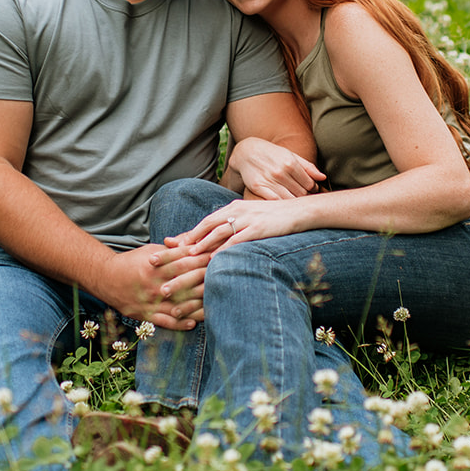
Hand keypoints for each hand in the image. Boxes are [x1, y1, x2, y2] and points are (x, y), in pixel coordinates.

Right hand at [90, 245, 212, 329]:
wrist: (105, 278)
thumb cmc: (133, 262)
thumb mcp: (151, 250)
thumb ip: (173, 250)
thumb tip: (194, 243)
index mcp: (155, 265)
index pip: (184, 262)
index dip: (201, 260)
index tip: (217, 258)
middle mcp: (153, 284)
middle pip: (185, 283)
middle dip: (204, 280)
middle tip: (222, 279)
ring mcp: (149, 301)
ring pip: (178, 305)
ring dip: (197, 305)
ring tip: (214, 303)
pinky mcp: (144, 314)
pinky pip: (165, 322)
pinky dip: (180, 323)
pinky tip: (194, 323)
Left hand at [164, 198, 312, 254]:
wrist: (300, 210)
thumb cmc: (276, 218)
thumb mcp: (252, 218)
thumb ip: (235, 226)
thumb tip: (221, 241)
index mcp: (232, 208)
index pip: (204, 222)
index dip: (186, 234)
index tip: (169, 247)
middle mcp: (236, 212)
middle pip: (205, 226)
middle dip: (186, 241)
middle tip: (168, 255)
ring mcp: (247, 219)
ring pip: (217, 233)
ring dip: (200, 247)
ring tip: (187, 258)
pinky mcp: (258, 228)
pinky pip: (236, 240)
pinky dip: (223, 250)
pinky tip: (213, 262)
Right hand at [226, 137, 325, 199]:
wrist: (246, 152)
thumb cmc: (272, 154)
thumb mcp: (290, 155)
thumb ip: (308, 167)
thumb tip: (323, 178)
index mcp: (290, 163)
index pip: (310, 184)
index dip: (312, 189)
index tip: (310, 189)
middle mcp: (280, 172)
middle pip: (301, 193)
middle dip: (304, 196)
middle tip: (302, 195)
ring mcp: (268, 180)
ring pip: (289, 200)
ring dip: (294, 202)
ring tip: (294, 199)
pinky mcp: (258, 188)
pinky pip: (275, 201)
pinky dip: (281, 204)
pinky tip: (282, 202)